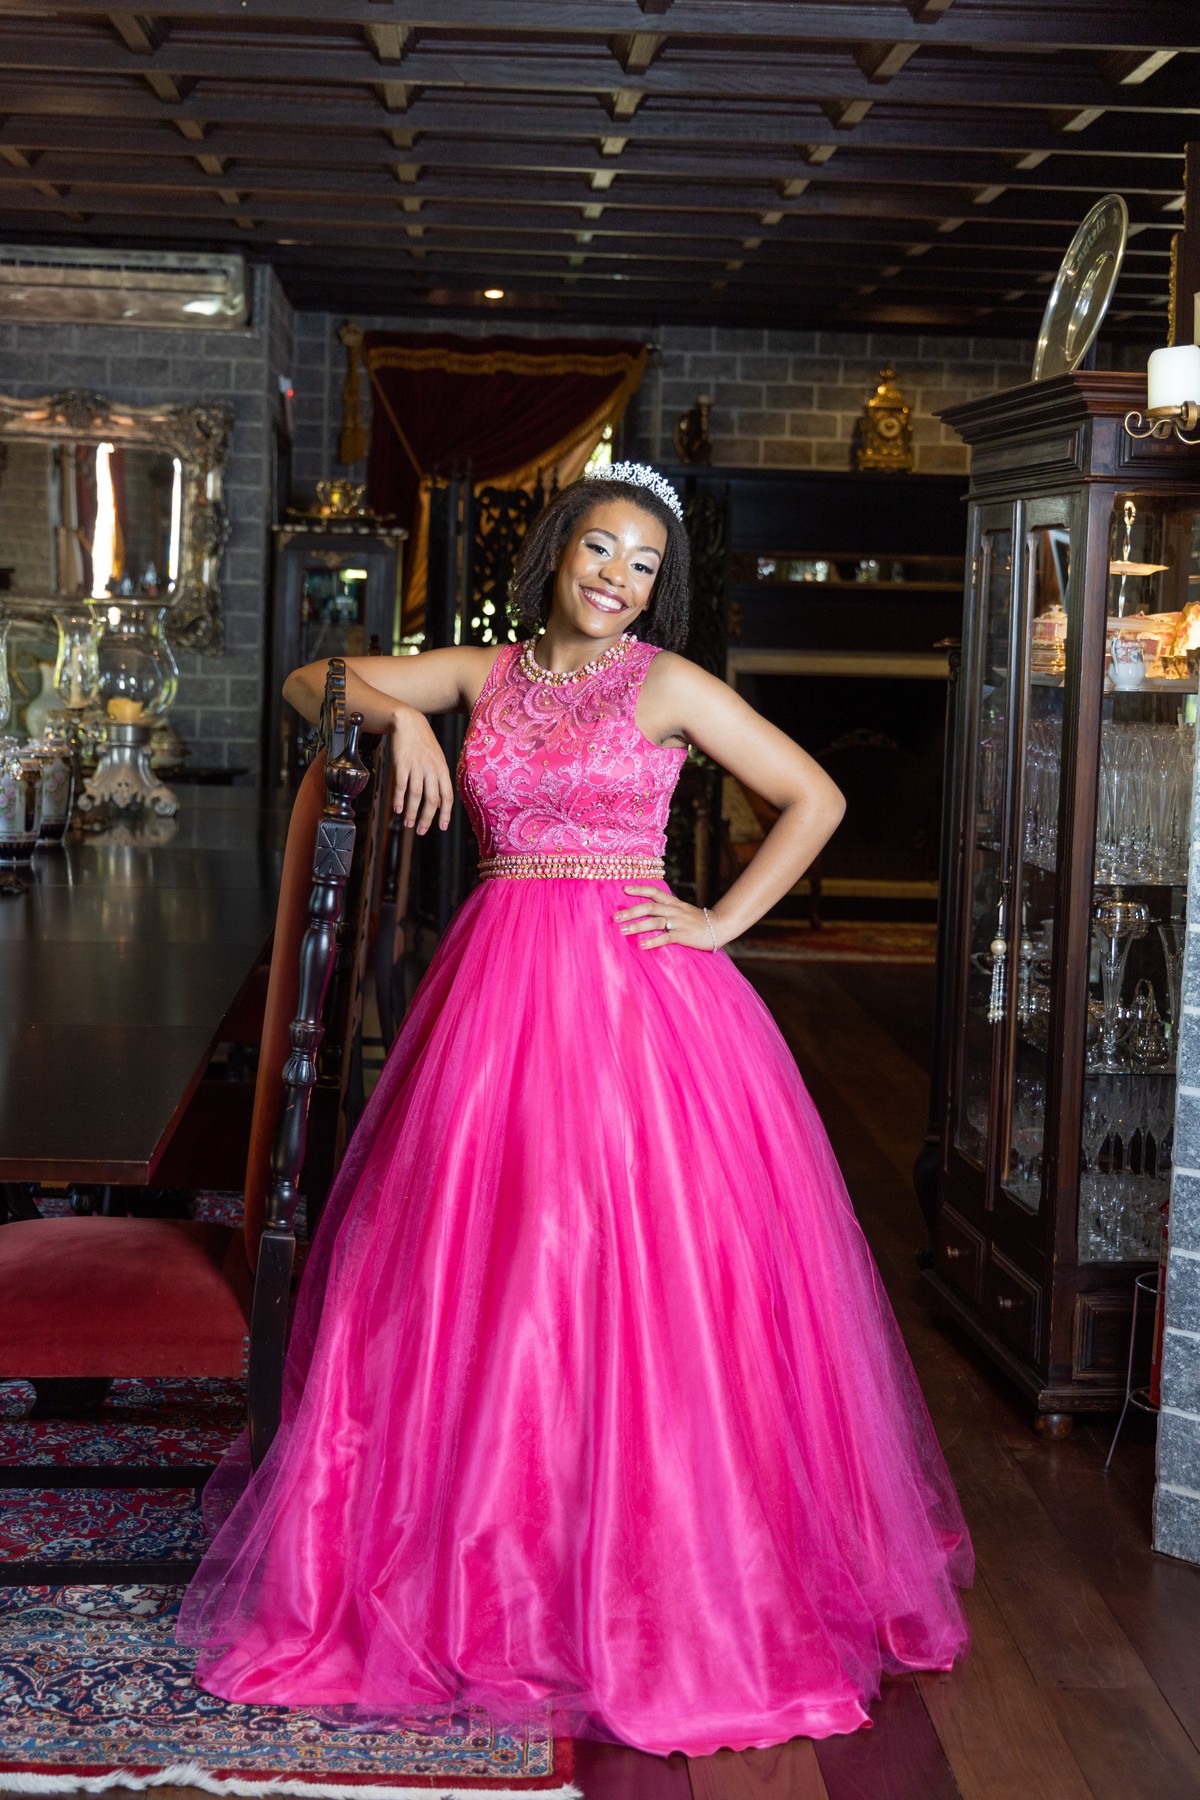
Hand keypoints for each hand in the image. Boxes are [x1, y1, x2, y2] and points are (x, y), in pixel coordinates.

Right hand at [389, 704, 453, 833]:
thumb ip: (439, 778)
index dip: (446, 813)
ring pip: (416, 795)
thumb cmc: (423, 742)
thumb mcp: (437, 758)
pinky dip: (399, 799)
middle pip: (432, 799)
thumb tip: (439, 802)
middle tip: (422, 831)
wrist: (409, 722)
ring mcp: (416, 766)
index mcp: (442, 769)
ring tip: (408, 824)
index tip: (443, 827)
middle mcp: (431, 769)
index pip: (447, 796)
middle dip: (427, 818)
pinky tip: (397, 809)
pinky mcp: (401, 763)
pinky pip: (401, 785)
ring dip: (411, 812)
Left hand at [614, 884, 722, 950]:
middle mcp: (674, 910)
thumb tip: (648, 909)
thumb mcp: (682, 909)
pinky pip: (665, 938)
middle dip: (631, 912)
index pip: (654, 892)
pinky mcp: (682, 935)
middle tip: (615, 917)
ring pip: (654, 922)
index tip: (624, 889)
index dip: (639, 889)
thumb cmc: (697, 920)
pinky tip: (641, 945)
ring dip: (637, 926)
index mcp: (673, 902)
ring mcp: (678, 923)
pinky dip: (652, 941)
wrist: (719, 926)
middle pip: (649, 908)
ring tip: (623, 931)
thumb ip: (667, 908)